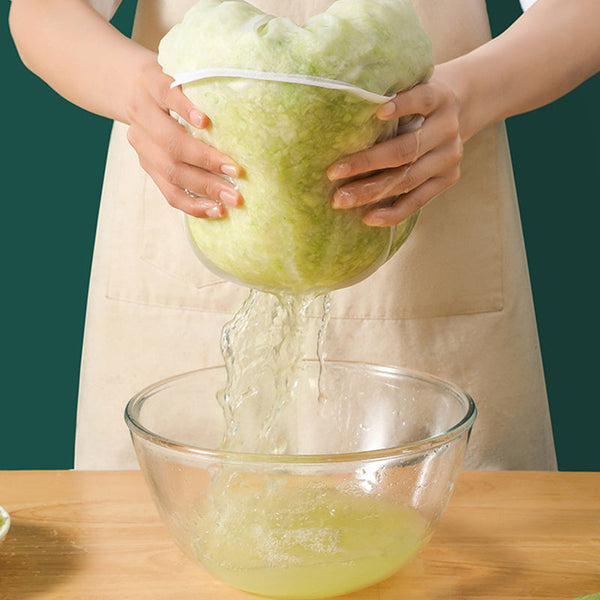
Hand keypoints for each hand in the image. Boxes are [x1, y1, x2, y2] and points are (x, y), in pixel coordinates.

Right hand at [125, 59, 243, 217]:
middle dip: (206, 160)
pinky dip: (194, 204)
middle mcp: (141, 115)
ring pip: (170, 171)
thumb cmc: (174, 82)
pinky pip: (169, 193)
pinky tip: (216, 211)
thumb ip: (203, 84)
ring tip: (233, 198)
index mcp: (150, 84)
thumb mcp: (182, 72)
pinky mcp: (147, 167)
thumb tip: (250, 99)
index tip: (206, 121)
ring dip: (205, 187)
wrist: (131, 88)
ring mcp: (141, 145)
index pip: (165, 93)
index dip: (184, 107)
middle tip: (238, 173)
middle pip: (170, 142)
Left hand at [327, 74, 462, 225]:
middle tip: (332, 173)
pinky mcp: (447, 179)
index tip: (378, 111)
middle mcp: (447, 128)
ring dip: (371, 191)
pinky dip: (392, 212)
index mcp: (439, 98)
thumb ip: (386, 95)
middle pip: (406, 149)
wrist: (455, 111)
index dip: (403, 105)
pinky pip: (417, 201)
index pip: (423, 99)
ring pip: (407, 179)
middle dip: (367, 163)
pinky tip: (367, 218)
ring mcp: (449, 157)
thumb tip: (336, 107)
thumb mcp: (409, 86)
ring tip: (341, 200)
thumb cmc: (414, 100)